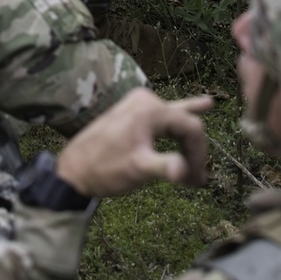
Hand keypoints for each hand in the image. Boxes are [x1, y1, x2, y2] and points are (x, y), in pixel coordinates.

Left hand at [55, 89, 212, 197]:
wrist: (76, 168)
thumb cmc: (105, 168)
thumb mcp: (138, 169)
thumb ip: (165, 168)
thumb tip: (186, 173)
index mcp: (151, 110)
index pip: (192, 128)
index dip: (199, 155)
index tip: (197, 179)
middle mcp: (147, 100)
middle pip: (185, 123)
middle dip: (194, 152)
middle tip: (197, 179)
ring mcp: (140, 103)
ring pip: (176, 120)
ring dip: (187, 143)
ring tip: (204, 157)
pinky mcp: (134, 111)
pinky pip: (165, 115)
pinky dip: (181, 121)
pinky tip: (203, 105)